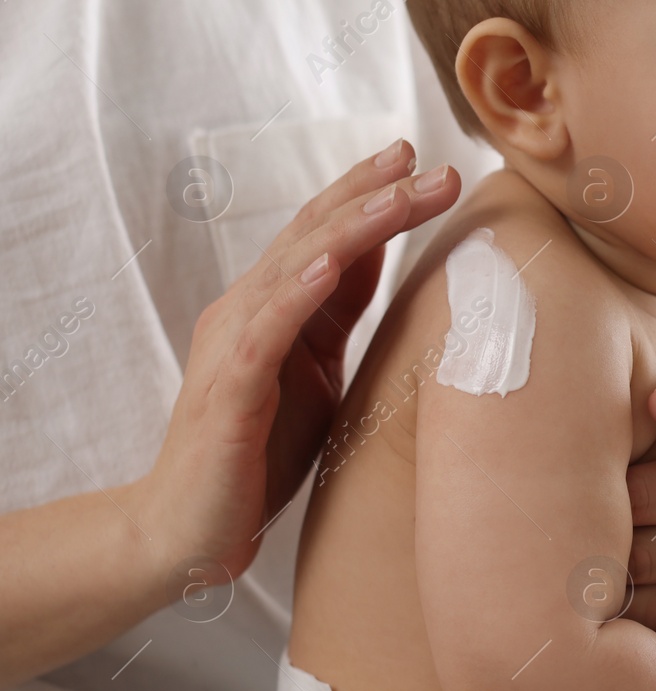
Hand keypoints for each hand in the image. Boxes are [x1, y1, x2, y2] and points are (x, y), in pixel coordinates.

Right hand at [130, 140, 461, 581]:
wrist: (192, 528)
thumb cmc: (257, 454)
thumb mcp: (317, 373)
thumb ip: (339, 318)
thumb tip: (382, 268)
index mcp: (274, 307)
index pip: (326, 235)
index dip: (368, 194)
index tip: (419, 161)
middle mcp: (249, 311)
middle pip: (317, 236)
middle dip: (374, 195)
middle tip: (428, 162)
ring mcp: (236, 346)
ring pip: (297, 268)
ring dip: (351, 228)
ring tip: (397, 196)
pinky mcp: (231, 389)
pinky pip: (266, 330)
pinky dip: (299, 291)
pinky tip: (332, 262)